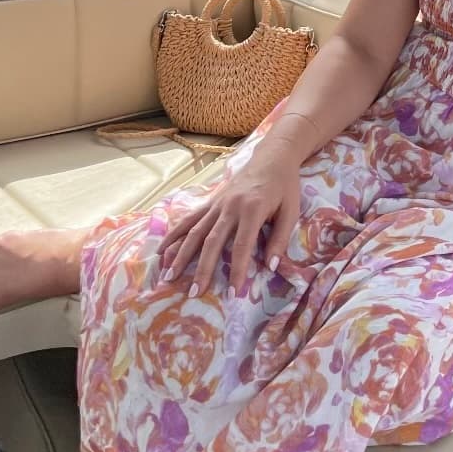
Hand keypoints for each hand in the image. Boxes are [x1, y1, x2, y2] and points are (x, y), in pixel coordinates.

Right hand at [158, 136, 300, 299]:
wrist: (272, 157)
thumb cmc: (284, 186)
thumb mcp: (291, 211)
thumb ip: (280, 239)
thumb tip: (271, 267)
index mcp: (253, 210)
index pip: (242, 246)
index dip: (237, 270)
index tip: (232, 293)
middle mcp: (230, 207)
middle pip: (212, 242)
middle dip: (202, 269)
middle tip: (194, 293)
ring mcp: (217, 204)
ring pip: (195, 231)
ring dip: (181, 255)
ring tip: (169, 276)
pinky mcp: (210, 202)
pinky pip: (189, 219)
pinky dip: (174, 234)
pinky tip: (161, 251)